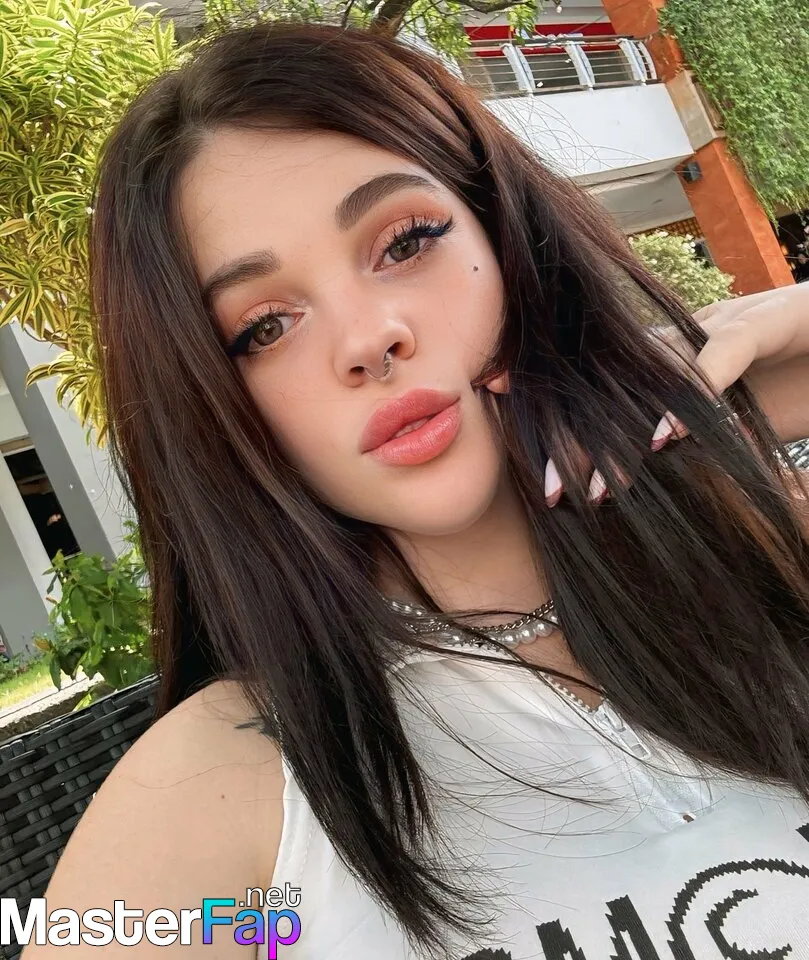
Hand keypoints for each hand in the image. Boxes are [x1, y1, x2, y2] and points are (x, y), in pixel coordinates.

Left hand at [545, 284, 808, 506]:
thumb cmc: (804, 380)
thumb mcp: (747, 423)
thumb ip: (708, 443)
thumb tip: (664, 477)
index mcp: (680, 358)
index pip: (611, 392)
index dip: (568, 425)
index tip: (539, 478)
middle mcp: (692, 335)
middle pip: (619, 385)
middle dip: (578, 439)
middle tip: (551, 494)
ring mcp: (728, 321)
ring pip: (658, 373)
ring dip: (625, 434)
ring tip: (595, 488)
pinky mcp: (771, 317)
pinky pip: (722, 354)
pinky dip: (696, 394)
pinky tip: (668, 438)